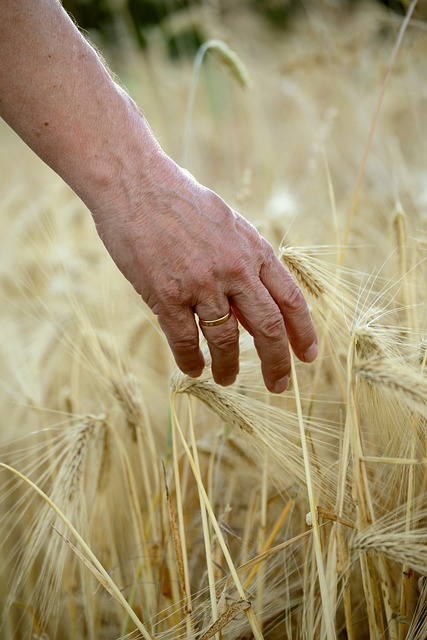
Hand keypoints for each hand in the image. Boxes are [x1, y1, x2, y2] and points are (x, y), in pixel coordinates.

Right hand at [92, 152, 316, 392]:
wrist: (135, 183)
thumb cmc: (180, 202)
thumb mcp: (226, 225)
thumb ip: (243, 263)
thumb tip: (252, 308)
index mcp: (253, 249)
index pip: (290, 299)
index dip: (303, 332)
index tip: (307, 357)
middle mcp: (234, 269)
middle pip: (268, 328)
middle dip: (277, 363)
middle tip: (278, 386)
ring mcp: (201, 283)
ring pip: (226, 340)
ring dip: (229, 366)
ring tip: (227, 379)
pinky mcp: (167, 294)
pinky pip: (185, 341)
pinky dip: (191, 361)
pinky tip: (194, 370)